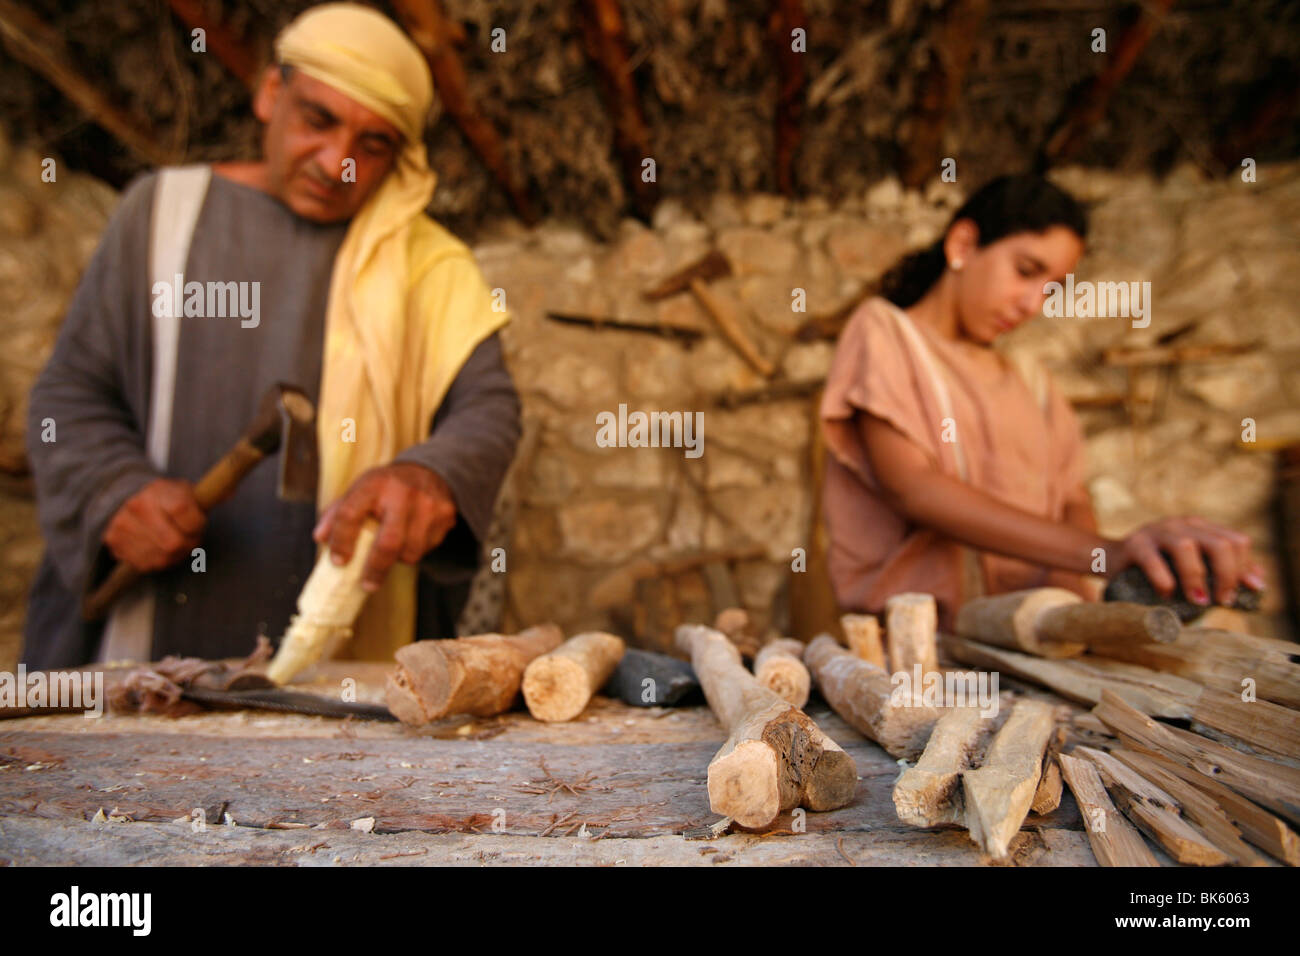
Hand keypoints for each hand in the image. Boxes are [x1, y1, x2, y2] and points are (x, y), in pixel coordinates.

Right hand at [103, 478, 205, 571]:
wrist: (128, 499)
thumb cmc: (166, 499)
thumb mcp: (187, 491)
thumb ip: (210, 494)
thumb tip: (229, 493)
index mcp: (157, 490)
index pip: (183, 510)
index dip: (197, 523)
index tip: (199, 523)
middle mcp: (136, 507)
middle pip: (174, 542)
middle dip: (189, 543)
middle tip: (191, 537)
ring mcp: (122, 526)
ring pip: (162, 556)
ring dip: (176, 554)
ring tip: (176, 541)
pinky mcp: (115, 542)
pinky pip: (147, 564)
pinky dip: (160, 560)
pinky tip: (161, 548)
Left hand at [313, 462, 456, 591]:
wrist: (430, 470)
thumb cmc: (386, 488)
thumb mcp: (360, 490)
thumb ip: (338, 513)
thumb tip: (320, 538)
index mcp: (374, 484)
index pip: (351, 514)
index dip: (341, 541)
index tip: (338, 561)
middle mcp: (402, 492)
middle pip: (388, 542)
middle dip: (376, 568)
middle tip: (367, 584)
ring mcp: (427, 504)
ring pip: (411, 551)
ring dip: (399, 559)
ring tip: (394, 551)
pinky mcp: (445, 515)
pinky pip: (428, 548)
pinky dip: (416, 549)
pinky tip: (413, 537)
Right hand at [1109, 516, 1265, 604]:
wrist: (1111, 559)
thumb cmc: (1159, 567)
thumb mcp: (1192, 564)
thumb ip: (1221, 569)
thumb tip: (1258, 582)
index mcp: (1200, 527)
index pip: (1235, 541)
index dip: (1244, 567)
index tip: (1245, 592)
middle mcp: (1181, 524)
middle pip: (1219, 543)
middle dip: (1226, 575)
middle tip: (1223, 601)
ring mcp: (1156, 531)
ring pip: (1186, 547)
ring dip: (1196, 578)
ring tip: (1199, 602)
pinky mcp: (1134, 544)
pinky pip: (1152, 560)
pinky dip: (1163, 580)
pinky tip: (1167, 595)